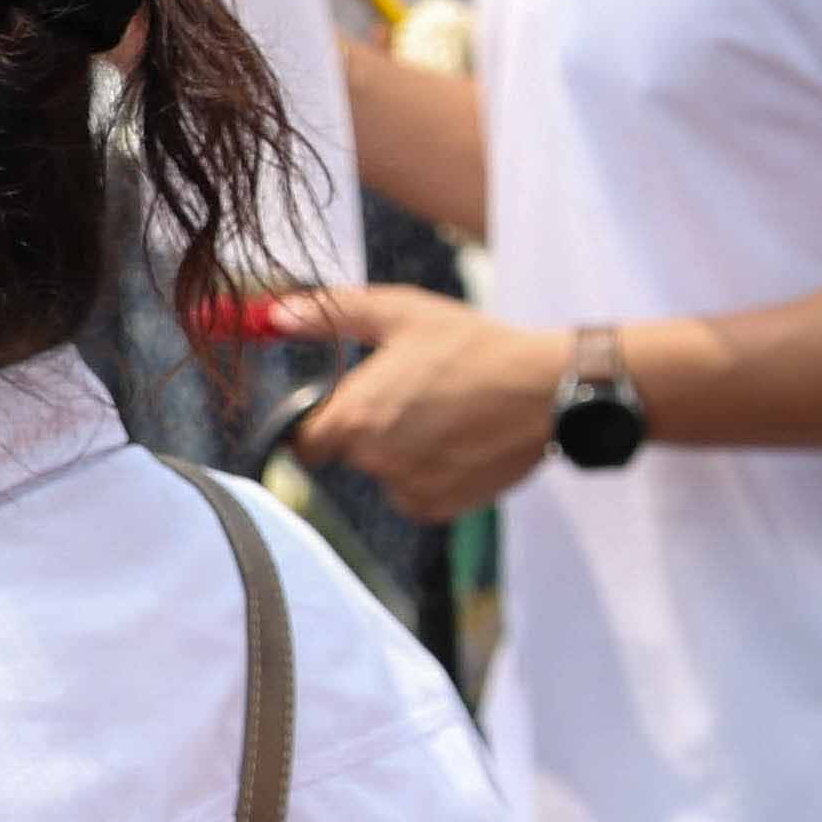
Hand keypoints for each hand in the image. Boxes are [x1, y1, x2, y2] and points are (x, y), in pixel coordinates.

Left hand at [269, 282, 571, 518]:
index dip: (321, 422)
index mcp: (354, 416)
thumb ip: (333, 314)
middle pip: (349, 453)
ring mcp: (408, 488)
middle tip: (416, 397)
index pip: (305, 440)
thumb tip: (275, 315)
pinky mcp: (440, 507)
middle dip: (370, 429)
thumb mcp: (402, 314)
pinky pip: (415, 493)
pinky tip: (460, 441)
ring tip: (445, 416)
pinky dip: (430, 474)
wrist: (546, 390)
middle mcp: (374, 460)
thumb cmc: (473, 345)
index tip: (350, 402)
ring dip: (401, 452)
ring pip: (385, 474)